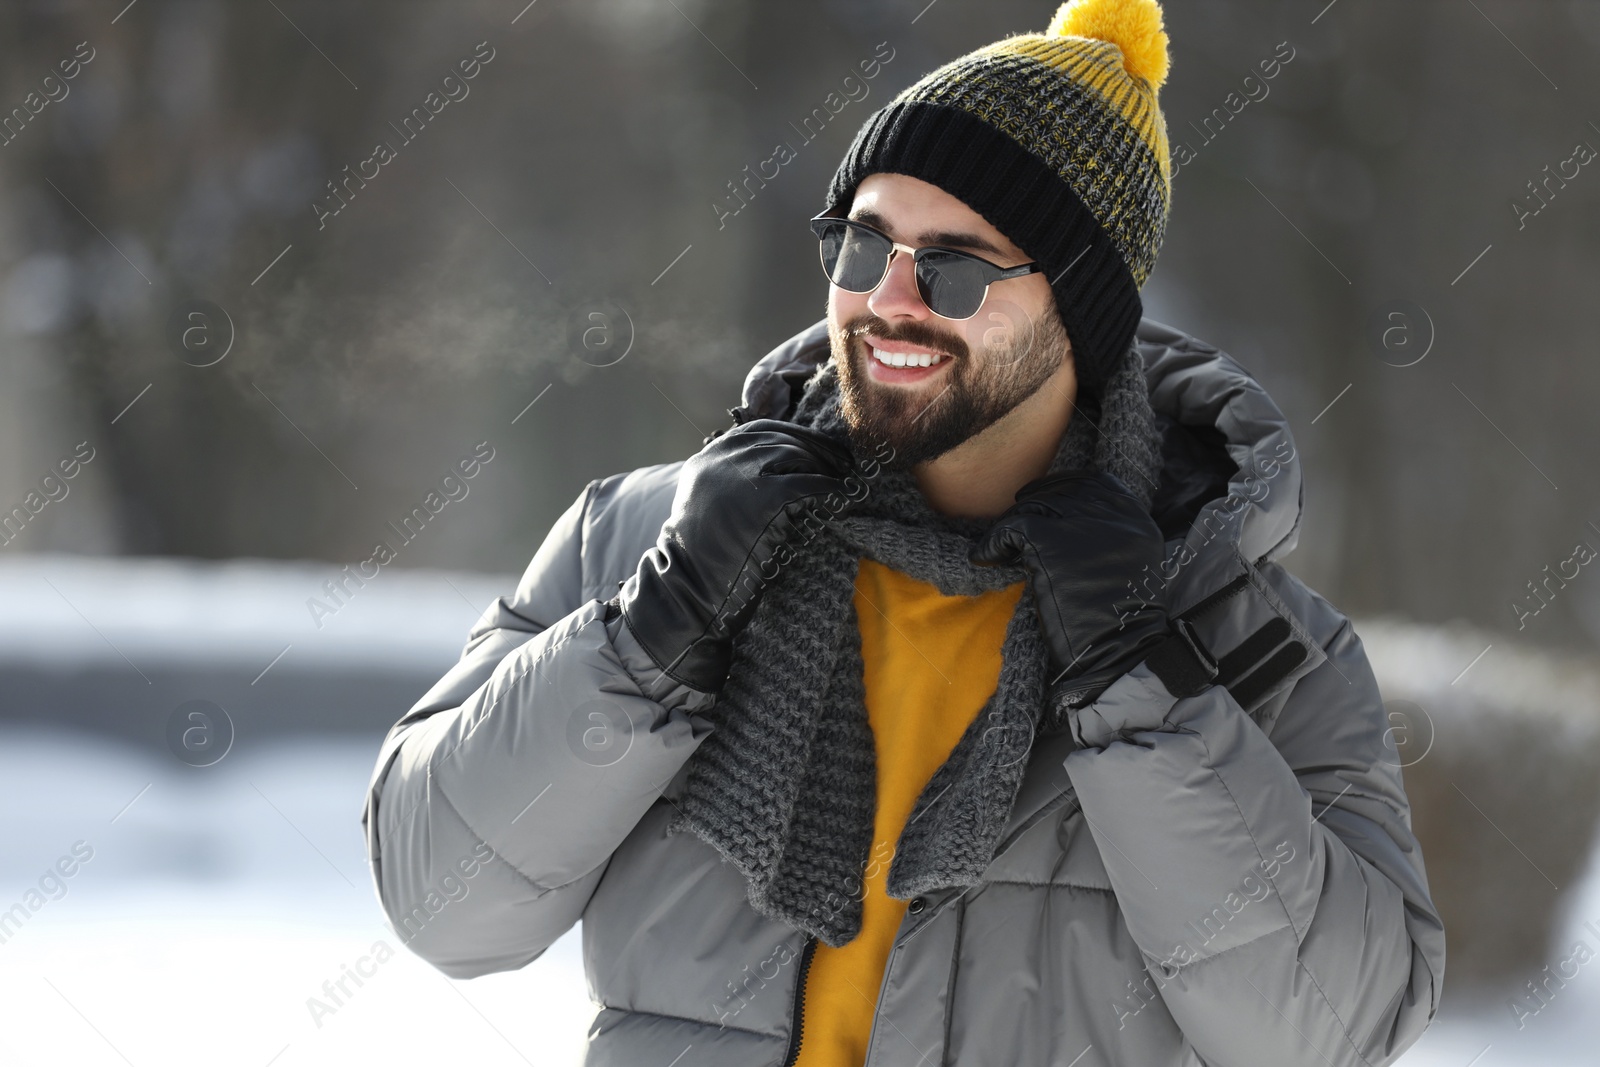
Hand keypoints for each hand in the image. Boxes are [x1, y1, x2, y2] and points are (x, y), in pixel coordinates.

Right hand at [616, 419, 859, 692]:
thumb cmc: (705, 557)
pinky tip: (843, 496)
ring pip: (799, 456)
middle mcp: (723, 459)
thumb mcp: (712, 503)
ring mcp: (742, 476)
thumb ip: (736, 480)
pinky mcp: (764, 499)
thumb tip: (786, 467)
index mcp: (710, 457)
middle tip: (846, 464)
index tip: (822, 448)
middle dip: (820, 450)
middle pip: (785, 440)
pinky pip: (809, 485)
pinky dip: (830, 489)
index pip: (764, 430)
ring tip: (848, 478)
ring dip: (829, 466)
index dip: (799, 437)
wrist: (688, 589)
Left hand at [971, 469, 1172, 704]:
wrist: (1119, 652)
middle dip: (1031, 509)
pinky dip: (992, 544)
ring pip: (1031, 507)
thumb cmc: (1121, 618)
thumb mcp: (1131, 559)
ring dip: (1011, 528)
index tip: (1038, 504)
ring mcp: (1080, 523)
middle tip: (1013, 531)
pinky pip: (1009, 529)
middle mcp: (1110, 512)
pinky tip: (985, 557)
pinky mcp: (1049, 542)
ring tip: (1001, 549)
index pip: (1090, 482)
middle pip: (1057, 493)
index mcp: (1132, 513)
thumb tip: (1067, 515)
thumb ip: (1108, 531)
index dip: (1060, 490)